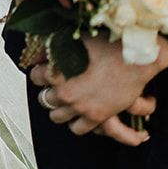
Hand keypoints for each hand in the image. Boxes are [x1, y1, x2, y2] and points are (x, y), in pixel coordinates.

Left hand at [32, 34, 167, 144]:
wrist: (132, 59)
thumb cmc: (106, 45)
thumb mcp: (73, 40)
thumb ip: (53, 47)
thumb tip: (39, 52)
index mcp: (55, 72)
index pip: (35, 77)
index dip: (40, 73)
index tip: (44, 71)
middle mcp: (64, 92)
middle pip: (44, 98)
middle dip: (49, 92)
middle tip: (57, 87)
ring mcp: (79, 106)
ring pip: (57, 116)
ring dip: (60, 110)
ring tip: (66, 103)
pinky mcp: (95, 117)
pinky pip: (77, 128)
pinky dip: (76, 123)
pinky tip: (79, 115)